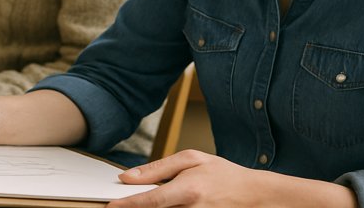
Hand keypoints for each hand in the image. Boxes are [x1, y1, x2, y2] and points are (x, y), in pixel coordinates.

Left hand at [112, 151, 357, 207]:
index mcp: (187, 191)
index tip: (110, 206)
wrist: (253, 195)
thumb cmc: (224, 175)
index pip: (148, 201)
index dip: (126, 205)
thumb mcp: (192, 159)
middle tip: (126, 200)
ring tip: (160, 196)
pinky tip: (171, 202)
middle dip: (137, 207)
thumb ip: (159, 168)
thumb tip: (130, 176)